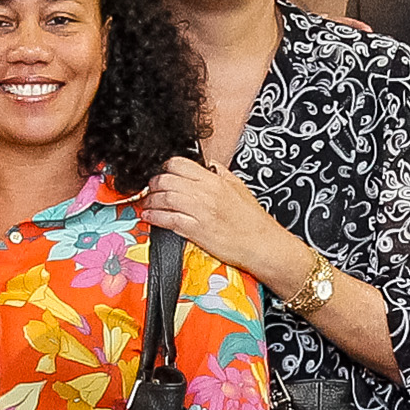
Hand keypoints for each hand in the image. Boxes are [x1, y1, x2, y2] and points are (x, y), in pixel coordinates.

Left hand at [141, 154, 301, 285]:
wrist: (262, 245)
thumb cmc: (253, 221)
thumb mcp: (239, 188)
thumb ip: (222, 174)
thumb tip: (210, 165)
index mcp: (215, 180)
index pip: (179, 164)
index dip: (165, 168)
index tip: (162, 175)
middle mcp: (206, 192)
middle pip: (167, 180)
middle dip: (153, 184)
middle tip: (150, 190)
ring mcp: (200, 211)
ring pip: (165, 198)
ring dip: (151, 200)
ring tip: (147, 203)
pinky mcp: (197, 230)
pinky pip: (169, 220)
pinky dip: (155, 217)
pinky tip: (149, 217)